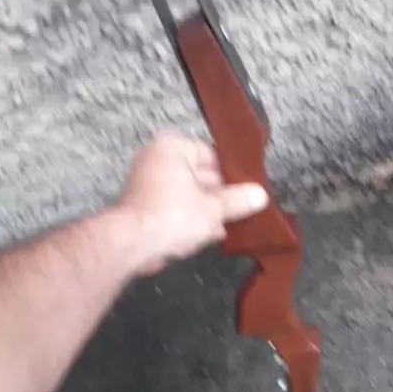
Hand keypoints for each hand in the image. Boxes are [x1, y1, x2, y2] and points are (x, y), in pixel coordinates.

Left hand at [117, 132, 268, 274]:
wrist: (132, 244)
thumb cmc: (173, 216)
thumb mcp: (214, 208)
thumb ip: (237, 201)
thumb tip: (260, 196)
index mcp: (173, 147)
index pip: (211, 154)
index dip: (232, 174)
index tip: (248, 190)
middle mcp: (156, 158)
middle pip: (199, 174)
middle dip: (219, 195)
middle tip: (242, 210)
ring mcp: (146, 182)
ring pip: (186, 193)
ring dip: (206, 209)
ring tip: (228, 225)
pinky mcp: (141, 205)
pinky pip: (172, 206)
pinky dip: (187, 218)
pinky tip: (207, 234)